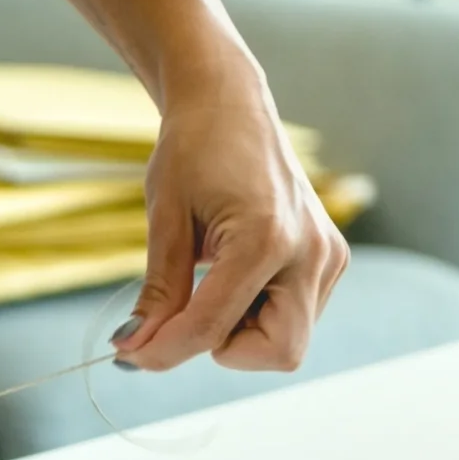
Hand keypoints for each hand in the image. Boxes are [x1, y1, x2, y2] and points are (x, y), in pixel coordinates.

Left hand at [115, 53, 348, 372]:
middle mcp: (312, 252)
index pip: (213, 329)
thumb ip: (158, 293)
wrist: (230, 106)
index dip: (164, 351)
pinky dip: (254, 315)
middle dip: (221, 348)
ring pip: (287, 341)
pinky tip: (231, 275)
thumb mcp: (165, 221)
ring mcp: (328, 257)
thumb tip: (134, 348)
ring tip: (207, 279)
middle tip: (180, 315)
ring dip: (237, 332)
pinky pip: (292, 317)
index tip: (129, 353)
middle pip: (277, 352)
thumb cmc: (192, 152)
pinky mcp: (329, 260)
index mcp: (268, 238)